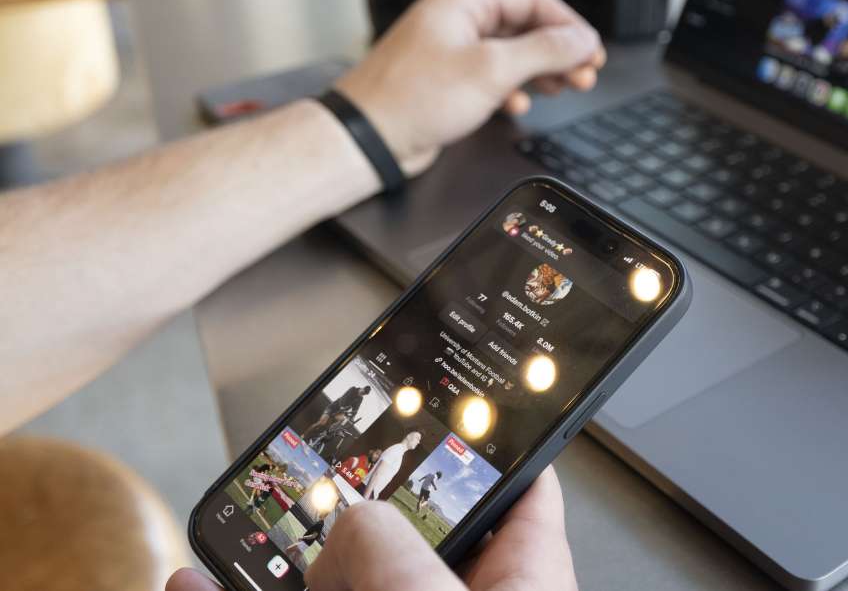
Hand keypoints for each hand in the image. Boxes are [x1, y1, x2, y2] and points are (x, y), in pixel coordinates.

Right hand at [166, 467, 577, 590]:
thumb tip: (355, 519)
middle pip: (409, 540)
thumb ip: (392, 550)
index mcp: (525, 588)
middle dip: (352, 508)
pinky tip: (194, 588)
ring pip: (337, 590)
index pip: (523, 492)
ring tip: (233, 534)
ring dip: (282, 562)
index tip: (441, 403)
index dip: (483, 442)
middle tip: (309, 469)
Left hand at [334, 0, 605, 174]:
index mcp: (463, 1)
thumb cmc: (411, 99)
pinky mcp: (448, 80)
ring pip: (512, 54)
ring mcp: (452, 50)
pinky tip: (520, 105)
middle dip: (558, 52)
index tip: (591, 50)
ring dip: (541, 72)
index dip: (568, 25)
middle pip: (525, 27)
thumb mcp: (492, 70)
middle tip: (584, 73)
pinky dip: (513, 89)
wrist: (370, 139)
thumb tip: (580, 40)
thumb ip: (544, 51)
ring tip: (564, 88)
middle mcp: (456, 20)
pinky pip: (493, 76)